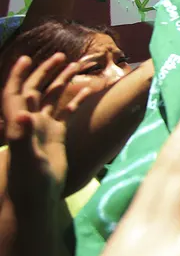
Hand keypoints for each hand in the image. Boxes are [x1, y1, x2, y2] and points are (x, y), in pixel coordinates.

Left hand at [3, 54, 94, 196]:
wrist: (37, 199)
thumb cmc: (28, 182)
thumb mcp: (26, 159)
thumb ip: (22, 136)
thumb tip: (23, 115)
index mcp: (20, 124)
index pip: (15, 94)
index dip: (18, 76)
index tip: (27, 59)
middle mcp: (30, 122)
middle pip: (35, 90)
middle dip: (45, 72)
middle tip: (60, 56)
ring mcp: (44, 128)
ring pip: (52, 99)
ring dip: (62, 82)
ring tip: (76, 66)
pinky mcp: (56, 136)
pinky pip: (65, 113)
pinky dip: (75, 101)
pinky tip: (87, 92)